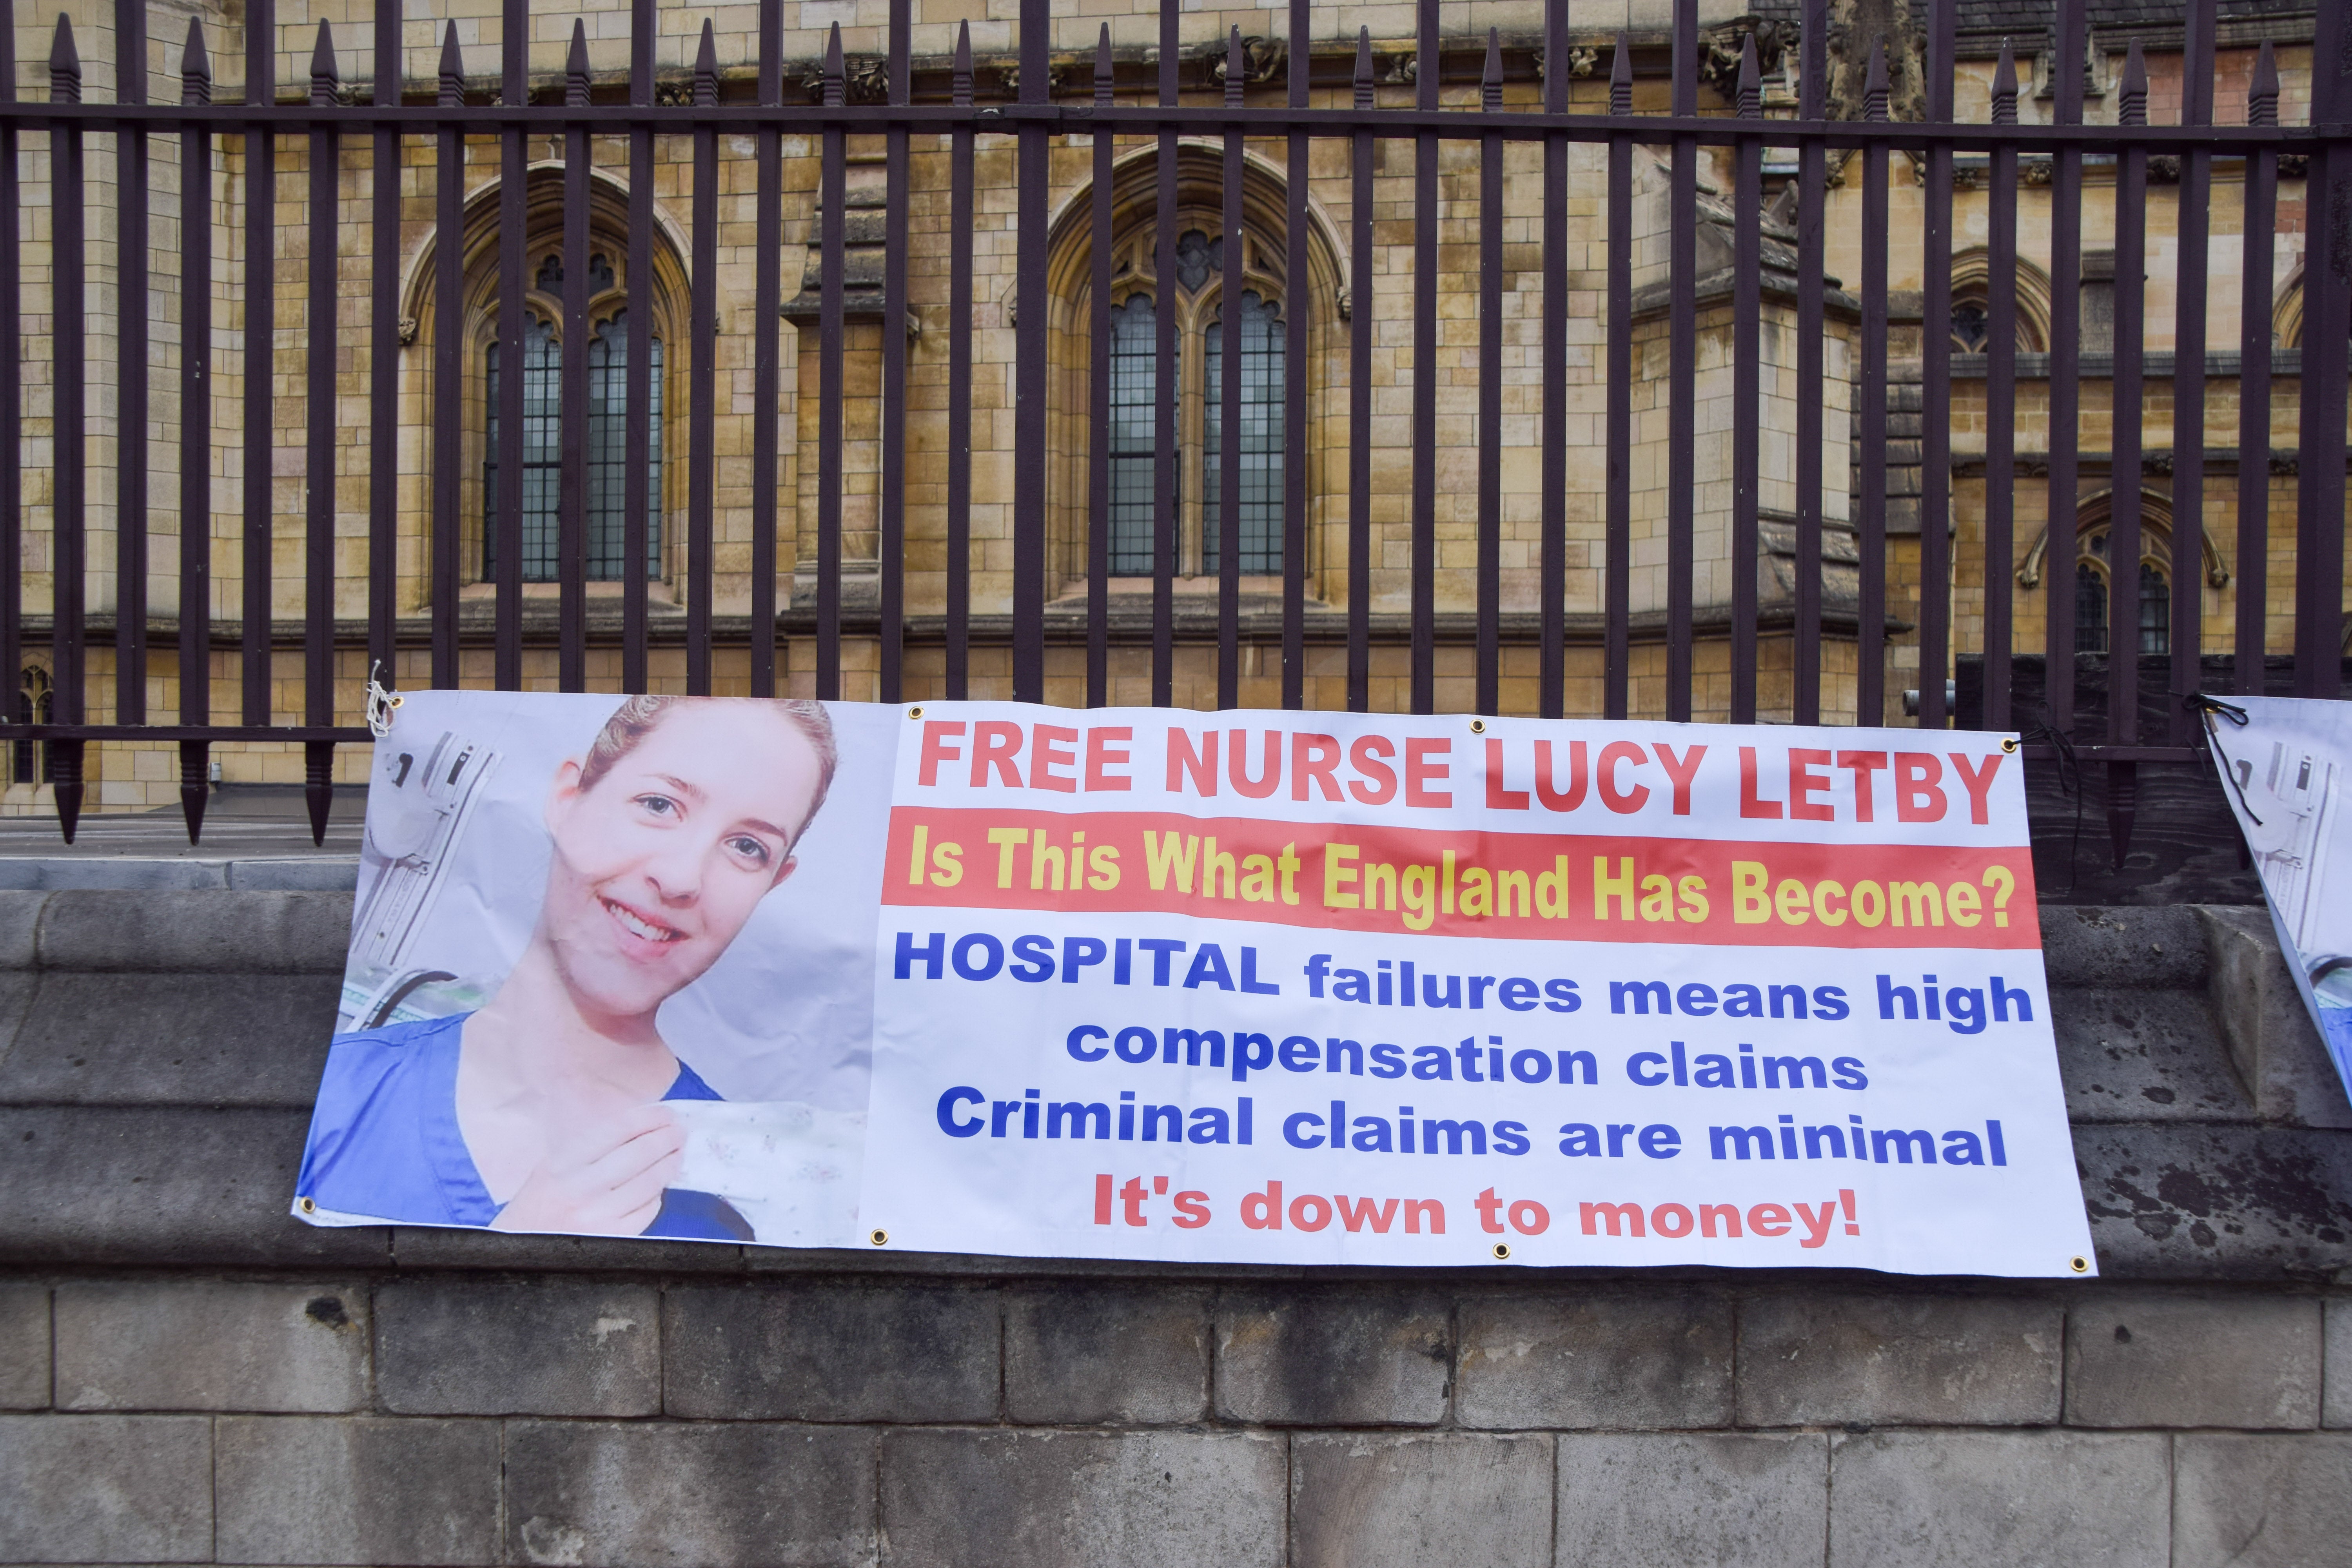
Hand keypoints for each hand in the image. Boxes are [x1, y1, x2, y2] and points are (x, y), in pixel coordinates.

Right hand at [490, 1101, 684, 1236]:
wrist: (518, 1254)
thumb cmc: (537, 1207)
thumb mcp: (550, 1170)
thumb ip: (588, 1150)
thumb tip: (638, 1129)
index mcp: (561, 1165)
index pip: (615, 1130)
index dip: (647, 1118)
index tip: (666, 1114)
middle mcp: (579, 1189)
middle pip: (638, 1154)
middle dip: (666, 1138)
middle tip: (679, 1131)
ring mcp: (597, 1217)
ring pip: (648, 1183)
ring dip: (669, 1164)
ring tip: (677, 1154)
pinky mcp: (612, 1240)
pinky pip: (647, 1211)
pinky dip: (656, 1196)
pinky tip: (657, 1188)